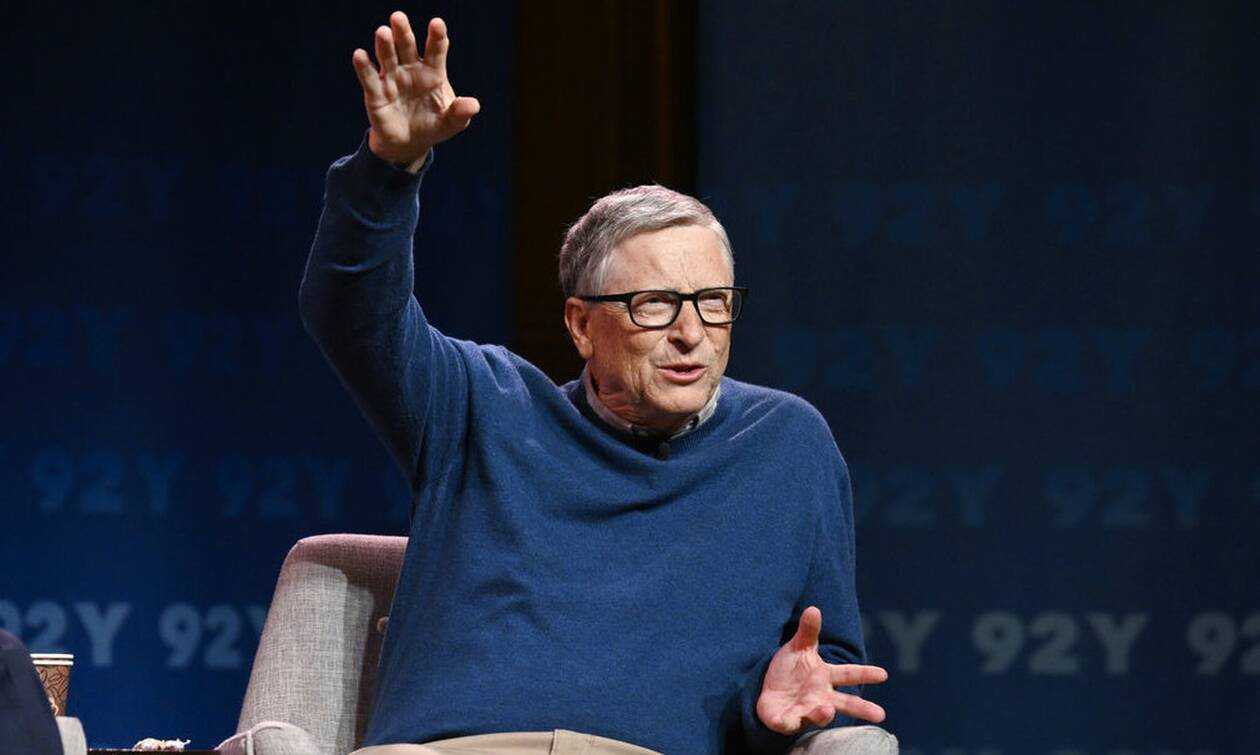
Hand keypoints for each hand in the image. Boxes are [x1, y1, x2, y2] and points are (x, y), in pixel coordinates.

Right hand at [352, 12, 480, 165]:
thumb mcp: (451, 122)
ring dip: (385, 45)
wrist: (410, 143)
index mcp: (433, 71)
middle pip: (407, 46)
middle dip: (404, 32)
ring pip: (387, 57)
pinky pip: (369, 78)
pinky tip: (359, 55)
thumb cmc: (433, 126)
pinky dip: (364, 67)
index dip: (436, 36)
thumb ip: (461, 113)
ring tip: (383, 32)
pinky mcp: (375, 93)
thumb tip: (473, 105)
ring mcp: (392, 78)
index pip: (436, 50)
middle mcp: (411, 69)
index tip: (437, 24)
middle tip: (398, 17)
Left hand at [756, 606, 888, 734]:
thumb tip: (814, 609)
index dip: (865, 674)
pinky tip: (785, 720)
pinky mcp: (786, 720)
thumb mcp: (798, 648)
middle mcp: (820, 696)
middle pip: (845, 703)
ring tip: (828, 709)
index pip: (848, 674)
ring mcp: (805, 710)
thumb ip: (808, 632)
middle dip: (862, 709)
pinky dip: (787, 722)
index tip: (883, 674)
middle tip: (880, 715)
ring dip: (824, 714)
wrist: (770, 692)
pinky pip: (788, 722)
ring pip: (819, 715)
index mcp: (825, 676)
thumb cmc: (790, 670)